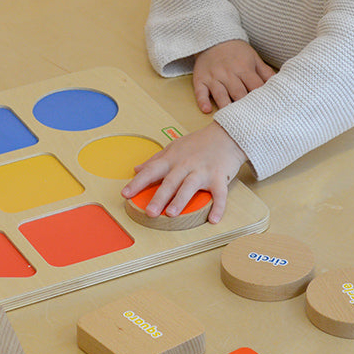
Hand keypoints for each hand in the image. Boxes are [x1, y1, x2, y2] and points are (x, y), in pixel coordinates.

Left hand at [121, 122, 247, 223]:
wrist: (227, 134)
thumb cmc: (199, 142)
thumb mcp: (174, 146)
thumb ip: (155, 159)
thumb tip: (136, 169)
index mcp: (173, 158)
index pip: (151, 170)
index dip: (138, 182)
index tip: (125, 193)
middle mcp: (186, 165)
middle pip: (170, 182)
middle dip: (159, 197)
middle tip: (149, 212)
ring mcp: (203, 171)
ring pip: (190, 186)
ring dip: (180, 200)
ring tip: (171, 214)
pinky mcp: (220, 177)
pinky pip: (219, 194)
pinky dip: (218, 207)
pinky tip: (213, 219)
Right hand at [192, 40, 275, 112]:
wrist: (214, 39)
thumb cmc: (237, 52)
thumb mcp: (253, 58)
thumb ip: (265, 72)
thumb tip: (280, 85)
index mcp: (244, 68)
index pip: (255, 86)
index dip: (261, 98)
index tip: (267, 110)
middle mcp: (228, 73)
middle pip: (238, 93)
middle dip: (244, 106)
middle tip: (251, 121)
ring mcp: (213, 77)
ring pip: (220, 94)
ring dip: (225, 106)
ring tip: (231, 119)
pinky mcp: (200, 79)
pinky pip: (200, 92)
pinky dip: (202, 101)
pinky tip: (206, 110)